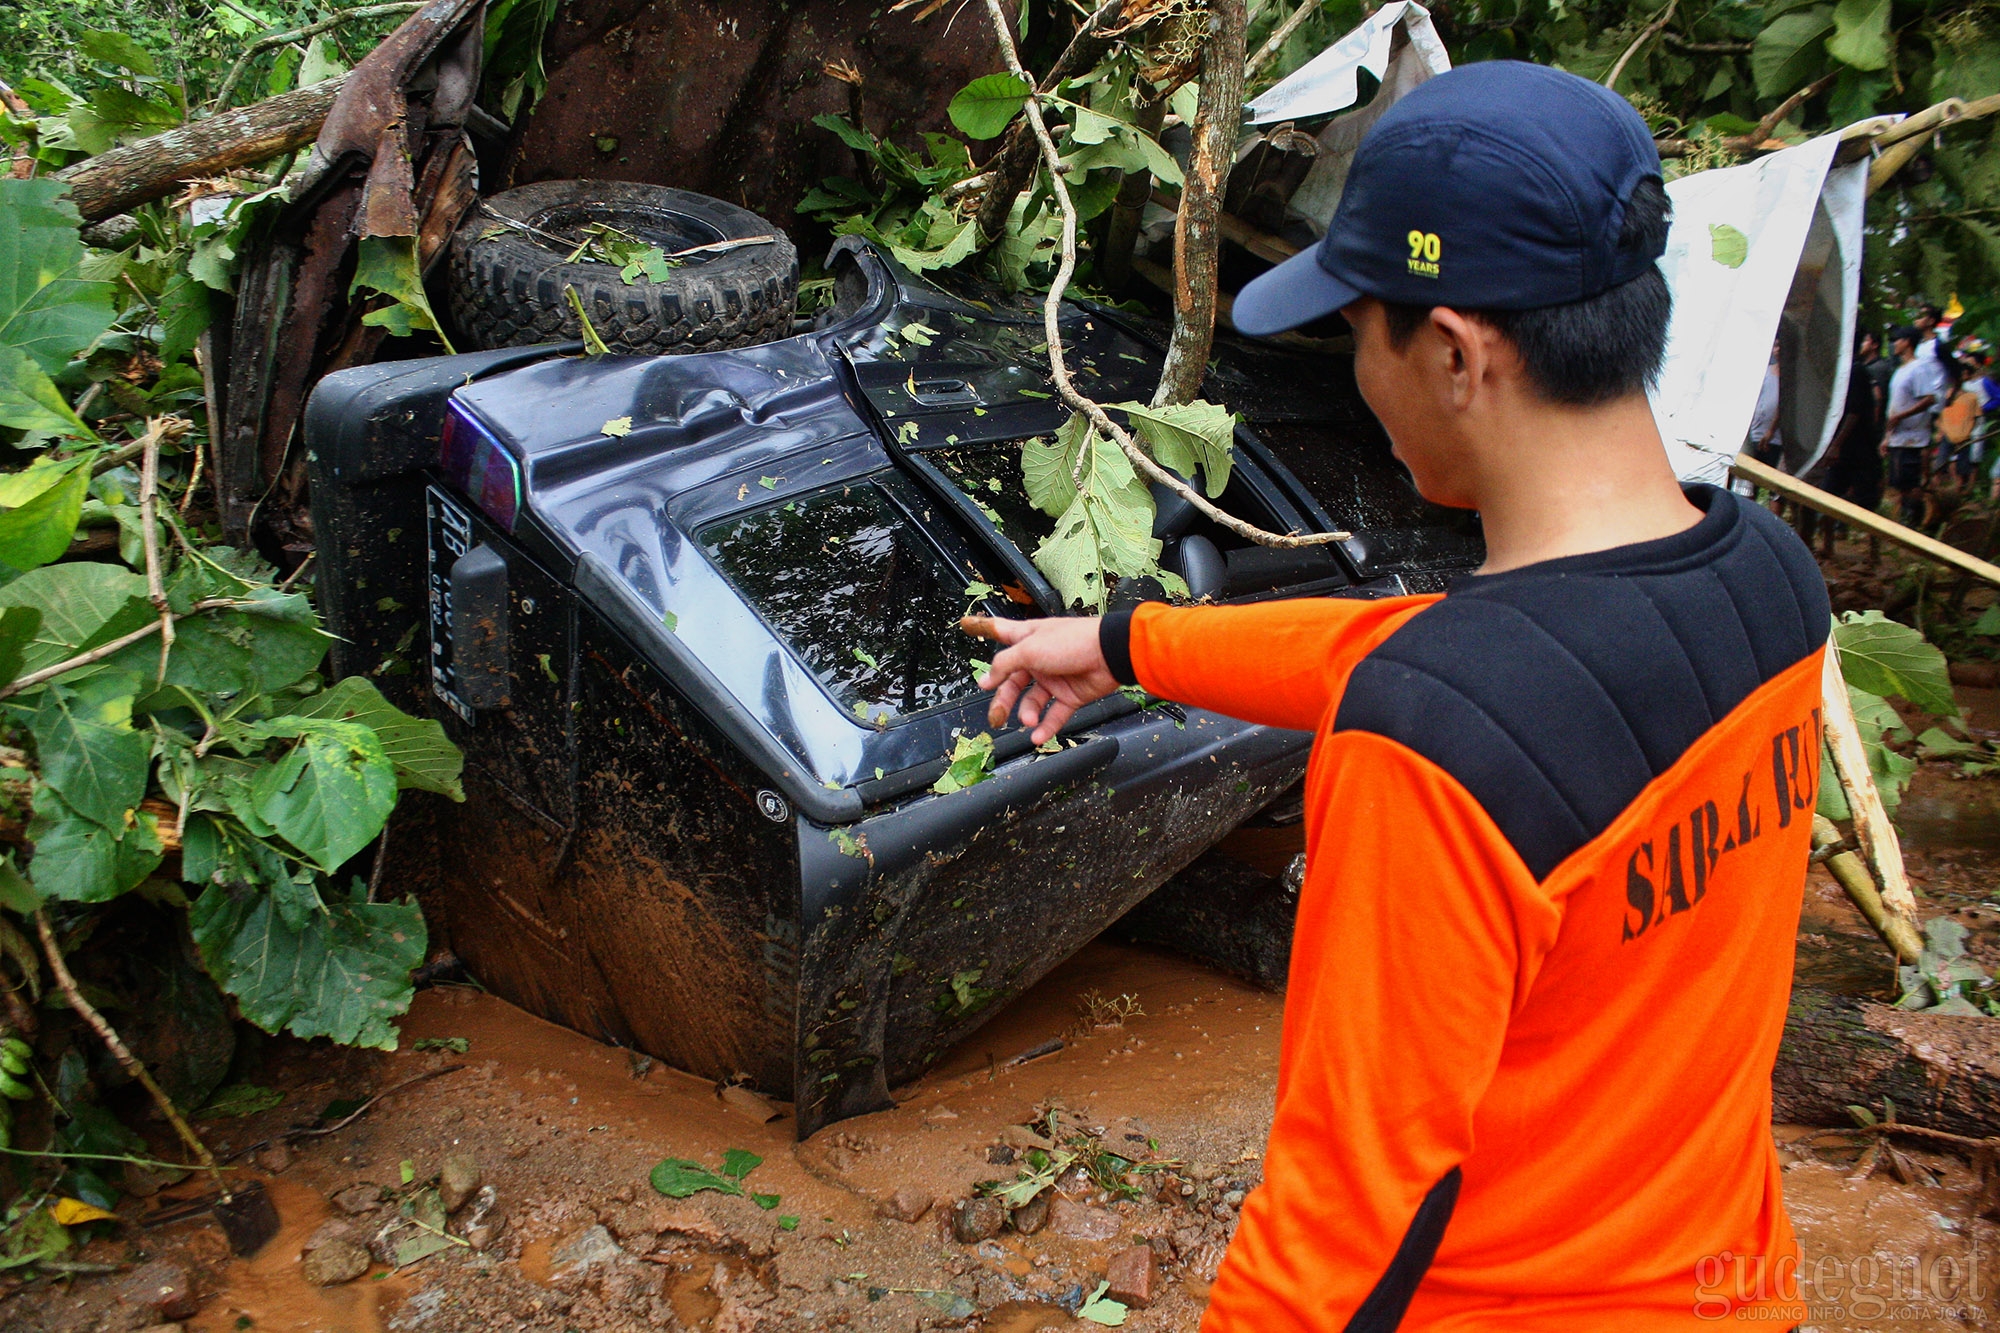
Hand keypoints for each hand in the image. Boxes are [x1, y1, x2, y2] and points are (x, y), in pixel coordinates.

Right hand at [962, 615, 1119, 744]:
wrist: (1110, 654)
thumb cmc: (1072, 642)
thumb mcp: (1029, 649)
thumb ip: (1004, 665)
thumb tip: (987, 679)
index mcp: (1027, 639)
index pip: (999, 632)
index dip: (981, 627)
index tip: (965, 624)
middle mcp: (1039, 658)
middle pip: (1012, 681)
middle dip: (1002, 699)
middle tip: (996, 716)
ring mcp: (1054, 678)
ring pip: (1032, 701)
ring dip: (1027, 714)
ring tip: (1028, 720)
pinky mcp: (1070, 695)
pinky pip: (1054, 714)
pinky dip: (1046, 727)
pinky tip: (1038, 735)